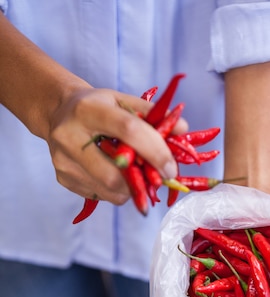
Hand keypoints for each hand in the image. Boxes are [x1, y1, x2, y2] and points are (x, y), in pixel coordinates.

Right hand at [47, 86, 185, 203]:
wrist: (59, 112)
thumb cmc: (99, 106)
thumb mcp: (123, 101)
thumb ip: (153, 114)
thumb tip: (183, 129)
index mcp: (88, 109)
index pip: (128, 131)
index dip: (155, 152)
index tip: (171, 169)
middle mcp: (70, 135)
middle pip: (114, 173)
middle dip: (144, 181)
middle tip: (158, 179)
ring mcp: (64, 160)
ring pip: (109, 190)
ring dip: (132, 188)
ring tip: (135, 173)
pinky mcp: (63, 178)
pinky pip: (101, 194)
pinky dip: (116, 189)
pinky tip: (114, 173)